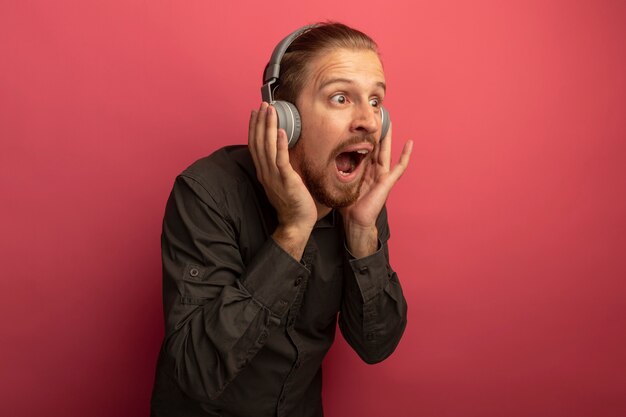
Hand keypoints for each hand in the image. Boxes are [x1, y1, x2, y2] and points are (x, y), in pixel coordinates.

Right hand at [248, 103, 316, 258]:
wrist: (296, 222)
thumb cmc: (292, 203)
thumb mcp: (282, 181)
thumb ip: (280, 166)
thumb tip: (283, 150)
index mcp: (264, 172)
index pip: (255, 145)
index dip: (254, 127)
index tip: (255, 113)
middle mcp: (266, 172)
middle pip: (259, 142)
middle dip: (260, 122)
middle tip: (263, 105)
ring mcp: (274, 176)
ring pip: (268, 147)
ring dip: (269, 127)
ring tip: (271, 111)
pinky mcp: (286, 181)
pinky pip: (281, 160)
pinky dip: (281, 144)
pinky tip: (282, 131)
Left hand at [340, 124, 412, 257]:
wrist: (355, 220)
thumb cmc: (348, 204)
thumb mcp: (339, 182)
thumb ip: (333, 171)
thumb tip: (316, 159)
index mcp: (363, 169)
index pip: (363, 147)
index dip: (363, 134)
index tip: (359, 120)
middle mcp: (373, 169)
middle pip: (376, 145)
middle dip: (376, 130)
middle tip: (376, 113)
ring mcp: (382, 174)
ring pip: (386, 150)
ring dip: (388, 136)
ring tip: (389, 121)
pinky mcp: (387, 181)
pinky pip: (399, 167)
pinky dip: (405, 155)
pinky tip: (410, 144)